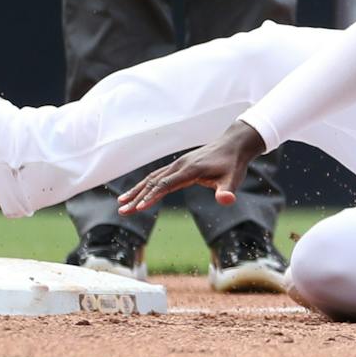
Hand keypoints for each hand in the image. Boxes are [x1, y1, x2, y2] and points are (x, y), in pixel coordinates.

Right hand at [118, 122, 264, 214]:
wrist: (234, 144)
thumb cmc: (233, 164)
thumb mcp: (233, 179)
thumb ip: (227, 191)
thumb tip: (226, 200)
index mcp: (191, 170)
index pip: (167, 184)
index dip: (152, 196)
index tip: (139, 208)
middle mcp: (180, 165)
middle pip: (154, 182)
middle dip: (137, 197)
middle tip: (122, 211)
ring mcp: (178, 164)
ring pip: (153, 178)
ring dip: (137, 191)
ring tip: (121, 203)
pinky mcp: (179, 166)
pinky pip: (158, 176)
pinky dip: (145, 185)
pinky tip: (138, 193)